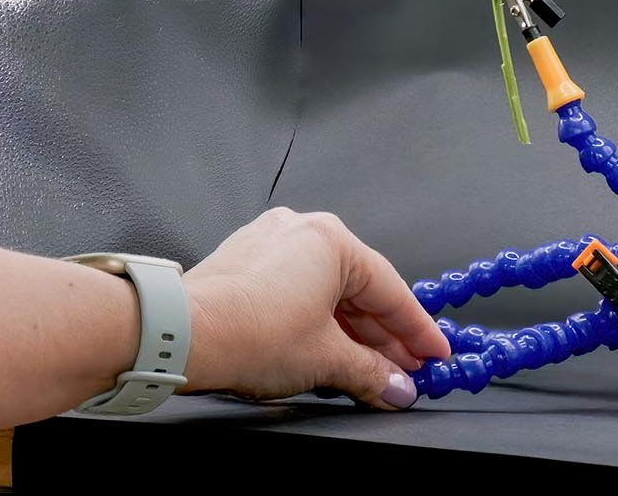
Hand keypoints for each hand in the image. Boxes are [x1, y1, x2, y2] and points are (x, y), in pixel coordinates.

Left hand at [181, 207, 449, 409]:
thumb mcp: (326, 360)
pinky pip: (298, 289)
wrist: (181, 334)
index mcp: (330, 240)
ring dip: (352, 332)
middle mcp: (302, 230)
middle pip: (359, 289)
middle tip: (406, 371)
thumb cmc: (250, 334)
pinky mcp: (247, 261)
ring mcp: (270, 242)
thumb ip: (371, 374)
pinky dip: (318, 320)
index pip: (390, 289)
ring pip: (327, 291)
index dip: (418, 330)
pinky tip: (329, 351)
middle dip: (384, 336)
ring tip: (369, 371)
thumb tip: (396, 388)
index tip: (436, 355)